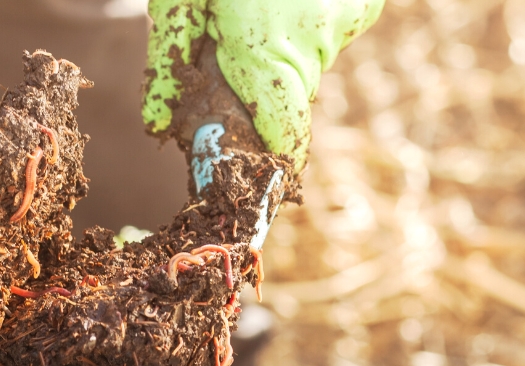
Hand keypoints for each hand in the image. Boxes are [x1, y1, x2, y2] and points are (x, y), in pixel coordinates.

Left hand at [142, 0, 384, 167]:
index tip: (263, 187)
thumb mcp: (180, 1)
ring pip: (309, 64)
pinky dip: (303, 26)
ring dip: (280, 54)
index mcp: (269, 50)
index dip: (274, 168)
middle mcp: (318, 42)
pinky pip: (327, 34)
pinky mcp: (365, 4)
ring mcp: (348, 21)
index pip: (283, 138)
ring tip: (253, 11)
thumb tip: (159, 127)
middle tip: (229, 57)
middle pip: (289, 101)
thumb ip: (169, 66)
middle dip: (260, 96)